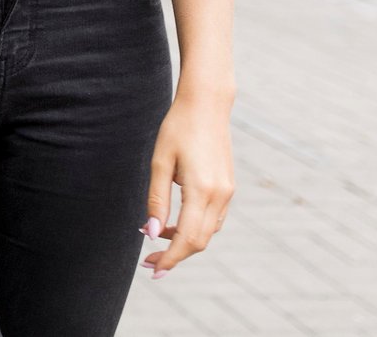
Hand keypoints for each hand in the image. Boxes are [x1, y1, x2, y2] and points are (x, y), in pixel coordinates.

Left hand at [140, 92, 234, 276]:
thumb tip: (151, 232)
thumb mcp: (159, 162)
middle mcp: (220, 196)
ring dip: (183, 240)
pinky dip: (194, 227)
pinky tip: (173, 221)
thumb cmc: (178, 129)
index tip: (154, 271)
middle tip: (149, 261)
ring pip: (208, 232)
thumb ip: (157, 199)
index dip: (170, 258)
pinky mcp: (228, 187)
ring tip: (154, 235)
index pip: (187, 238)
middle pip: (199, 241)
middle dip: (174, 255)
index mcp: (202, 190)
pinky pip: (213, 219)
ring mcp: (228, 192)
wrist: (206, 105)